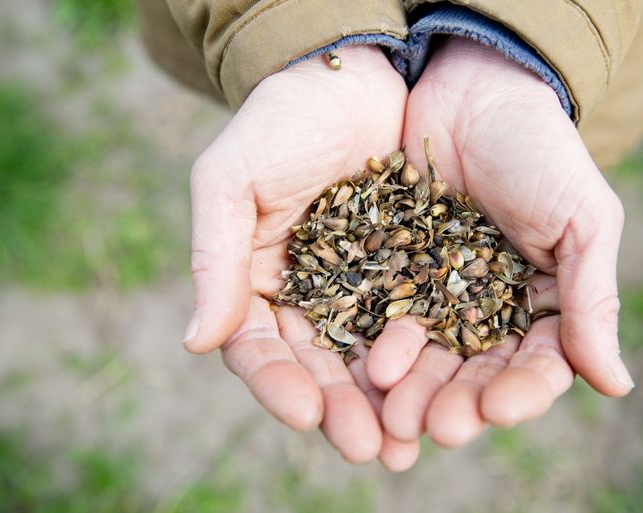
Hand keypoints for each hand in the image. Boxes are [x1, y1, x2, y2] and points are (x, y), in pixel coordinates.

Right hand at [182, 46, 418, 468]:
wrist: (351, 76)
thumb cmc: (279, 121)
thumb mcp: (231, 179)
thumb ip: (215, 259)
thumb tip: (196, 342)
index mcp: (259, 283)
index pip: (260, 349)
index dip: (278, 384)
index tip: (306, 412)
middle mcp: (312, 297)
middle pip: (321, 367)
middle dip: (343, 410)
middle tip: (369, 449)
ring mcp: (364, 288)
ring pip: (372, 358)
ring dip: (389, 403)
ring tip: (409, 442)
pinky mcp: (414, 272)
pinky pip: (420, 322)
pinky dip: (429, 358)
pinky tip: (446, 389)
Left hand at [367, 38, 633, 447]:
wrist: (476, 91)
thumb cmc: (541, 150)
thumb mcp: (582, 219)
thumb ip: (592, 299)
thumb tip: (617, 386)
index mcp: (542, 305)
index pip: (536, 367)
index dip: (519, 394)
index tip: (496, 408)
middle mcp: (486, 309)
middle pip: (474, 374)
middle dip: (457, 403)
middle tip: (436, 426)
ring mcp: (436, 293)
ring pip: (426, 357)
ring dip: (413, 390)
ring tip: (395, 412)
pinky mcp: (393, 272)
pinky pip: (384, 317)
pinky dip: (378, 345)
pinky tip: (367, 367)